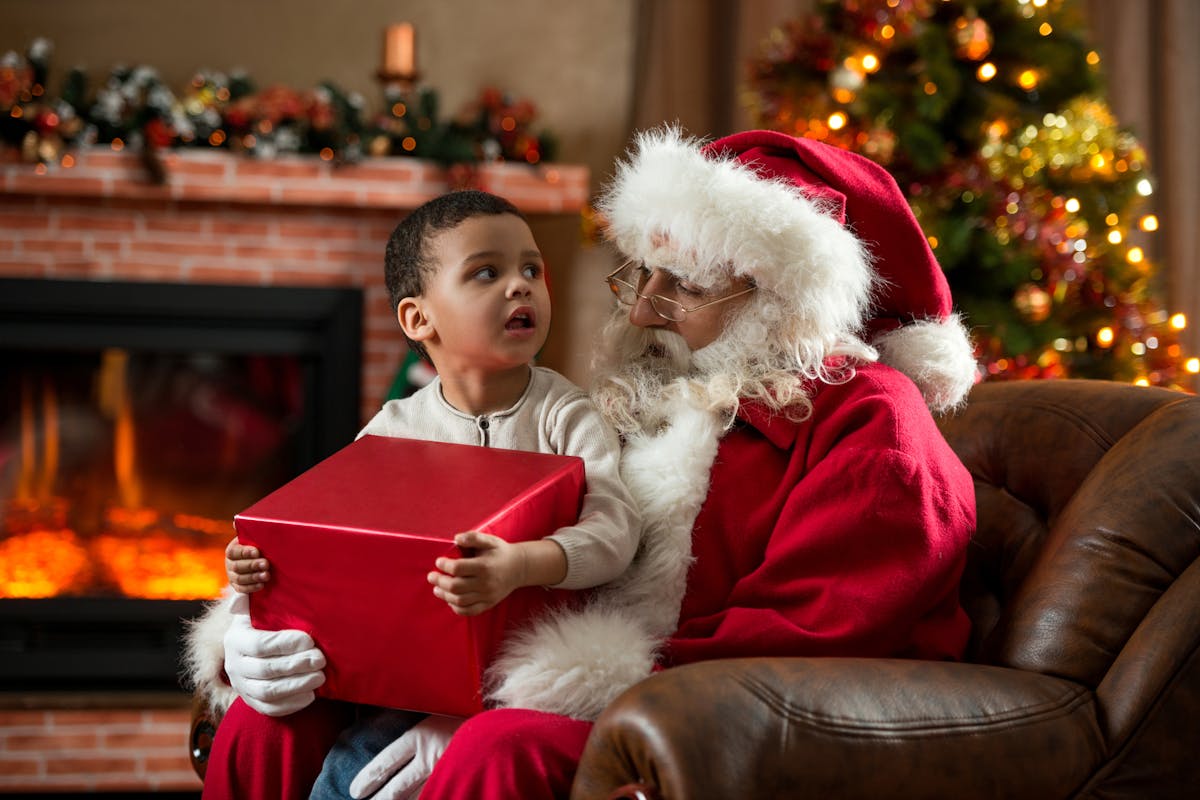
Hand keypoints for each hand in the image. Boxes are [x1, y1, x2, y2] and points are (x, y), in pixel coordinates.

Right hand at [222, 594, 324, 715]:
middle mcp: (234, 666)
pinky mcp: (252, 703)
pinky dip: (292, 703)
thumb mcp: (252, 610)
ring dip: (297, 685)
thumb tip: (247, 591)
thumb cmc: (260, 625)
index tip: (310, 640)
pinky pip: (271, 708)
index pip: (260, 644)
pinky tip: (311, 695)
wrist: (248, 653)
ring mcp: (242, 687)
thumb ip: (251, 601)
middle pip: (266, 669)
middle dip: (297, 665)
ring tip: (320, 677)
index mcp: (235, 640)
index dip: (286, 643)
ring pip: (269, 692)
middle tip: (321, 659)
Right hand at [226, 536, 270, 592]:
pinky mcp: (238, 586)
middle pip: (238, 566)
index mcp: (232, 550)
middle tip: (266, 564)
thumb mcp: (251, 538)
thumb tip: (236, 521)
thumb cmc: (256, 546)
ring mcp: (233, 576)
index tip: (257, 551)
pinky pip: (242, 589)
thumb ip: (247, 531)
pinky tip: (261, 585)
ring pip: (240, 578)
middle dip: (253, 565)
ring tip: (266, 575)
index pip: (234, 552)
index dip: (245, 552)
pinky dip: (252, 587)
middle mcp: (230, 564)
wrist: (256, 562)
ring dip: (254, 577)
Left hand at [349, 715, 463, 799]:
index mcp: (420, 735)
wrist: (506, 724)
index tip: (356, 790)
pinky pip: (439, 792)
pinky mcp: (459, 779)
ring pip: (417, 795)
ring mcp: (445, 771)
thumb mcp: (440, 708)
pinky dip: (431, 795)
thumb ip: (424, 721)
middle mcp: (428, 756)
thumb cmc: (472, 708)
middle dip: (380, 799)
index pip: (387, 761)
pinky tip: (429, 795)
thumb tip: (393, 720)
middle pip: (397, 788)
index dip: (369, 777)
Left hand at [428, 531, 522, 615]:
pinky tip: (450, 600)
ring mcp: (487, 595)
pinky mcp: (488, 604)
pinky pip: (469, 611)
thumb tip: (456, 538)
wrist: (519, 568)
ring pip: (460, 600)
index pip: (458, 568)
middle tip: (431, 576)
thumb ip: (472, 537)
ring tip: (437, 588)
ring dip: (444, 595)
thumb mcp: (489, 540)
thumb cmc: (500, 552)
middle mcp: (485, 583)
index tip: (439, 561)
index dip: (444, 565)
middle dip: (440, 581)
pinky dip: (456, 608)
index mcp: (484, 566)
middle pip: (456, 587)